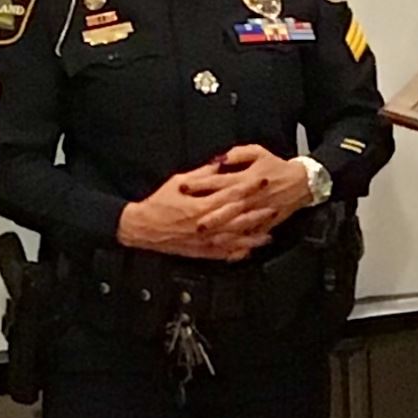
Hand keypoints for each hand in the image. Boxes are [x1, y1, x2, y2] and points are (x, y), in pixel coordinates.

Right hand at [117, 167, 272, 262]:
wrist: (143, 227)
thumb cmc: (158, 203)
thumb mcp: (179, 181)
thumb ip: (202, 174)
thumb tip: (221, 163)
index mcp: (200, 205)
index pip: (231, 194)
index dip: (249, 187)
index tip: (262, 180)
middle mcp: (205, 225)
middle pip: (237, 217)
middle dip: (257, 210)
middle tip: (274, 205)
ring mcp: (203, 240)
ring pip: (234, 238)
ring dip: (252, 235)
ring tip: (269, 233)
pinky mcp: (200, 251)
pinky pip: (222, 253)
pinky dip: (236, 252)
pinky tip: (249, 250)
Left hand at [182, 145, 312, 244]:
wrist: (302, 182)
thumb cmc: (276, 166)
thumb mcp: (257, 152)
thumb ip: (236, 155)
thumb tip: (218, 160)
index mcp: (245, 179)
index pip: (217, 181)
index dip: (199, 184)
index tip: (182, 186)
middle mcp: (249, 198)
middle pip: (224, 206)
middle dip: (205, 213)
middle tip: (186, 219)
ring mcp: (256, 213)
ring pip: (235, 224)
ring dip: (219, 231)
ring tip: (202, 237)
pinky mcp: (264, 225)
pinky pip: (249, 237)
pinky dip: (239, 245)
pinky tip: (225, 251)